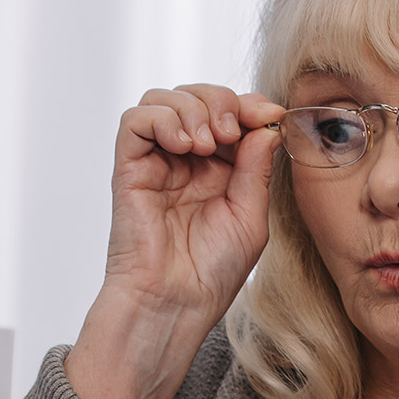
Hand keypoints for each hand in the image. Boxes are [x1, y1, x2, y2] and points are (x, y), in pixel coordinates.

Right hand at [68, 84, 283, 398]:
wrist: (176, 302)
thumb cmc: (212, 272)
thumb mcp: (251, 216)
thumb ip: (256, 168)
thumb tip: (265, 123)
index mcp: (220, 169)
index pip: (231, 114)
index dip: (249, 104)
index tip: (269, 113)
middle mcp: (186, 160)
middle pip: (198, 97)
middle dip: (221, 101)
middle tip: (231, 130)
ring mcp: (156, 161)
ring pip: (164, 99)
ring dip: (192, 108)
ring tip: (206, 143)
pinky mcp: (130, 167)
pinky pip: (136, 120)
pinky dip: (162, 118)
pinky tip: (183, 145)